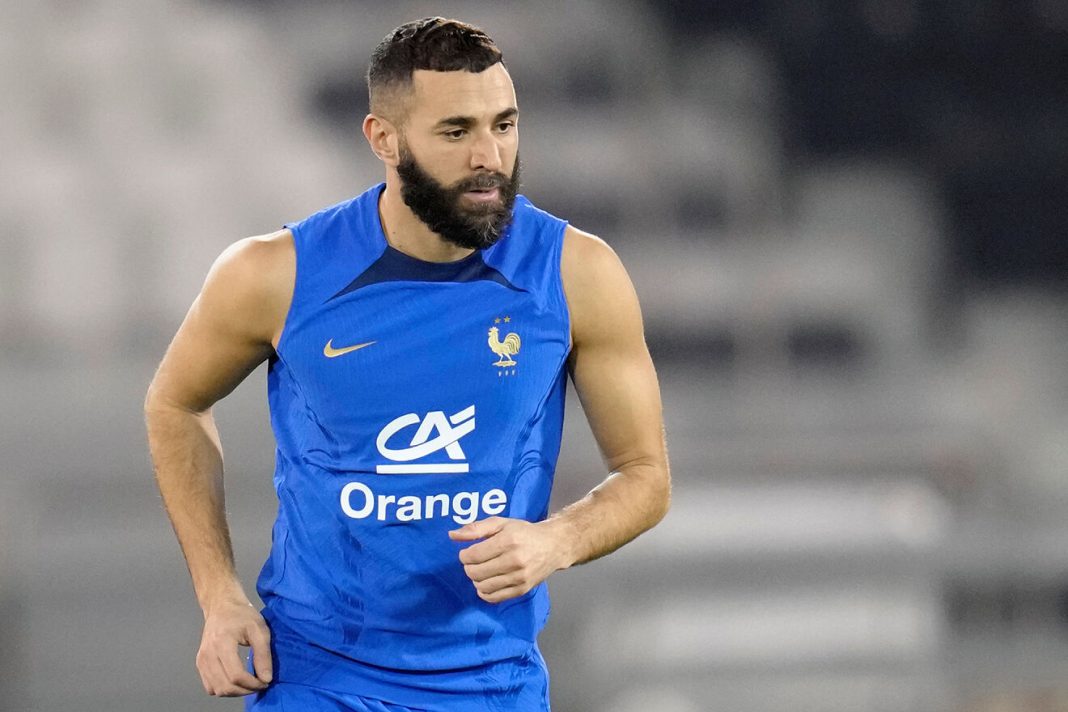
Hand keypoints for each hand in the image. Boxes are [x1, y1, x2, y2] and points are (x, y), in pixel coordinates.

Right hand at [196, 597, 272, 696]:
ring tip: (249, 684)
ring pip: (216, 690)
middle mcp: (208, 654)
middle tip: (259, 684)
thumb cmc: (242, 615)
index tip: (265, 682)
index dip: (252, 684)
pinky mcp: (200, 663)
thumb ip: (263, 654)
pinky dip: (224, 689)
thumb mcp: (259, 629)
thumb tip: (266, 679)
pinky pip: (210, 686)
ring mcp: (201, 660)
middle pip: (225, 686)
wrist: (221, 606)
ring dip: (235, 692)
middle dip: (245, 690)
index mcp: (222, 643)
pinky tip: (236, 682)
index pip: (236, 675)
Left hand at [448, 517, 571, 602]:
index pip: (474, 555)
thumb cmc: (524, 532)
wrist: (553, 546)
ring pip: (483, 586)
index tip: (467, 553)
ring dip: (476, 580)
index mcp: (508, 541)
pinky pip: (495, 597)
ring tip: (480, 571)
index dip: (464, 555)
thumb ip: (476, 528)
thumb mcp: (501, 523)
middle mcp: (514, 560)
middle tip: (473, 562)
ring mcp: (519, 577)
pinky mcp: (522, 589)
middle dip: (469, 568)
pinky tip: (485, 584)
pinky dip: (484, 593)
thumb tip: (452, 535)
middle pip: (476, 572)